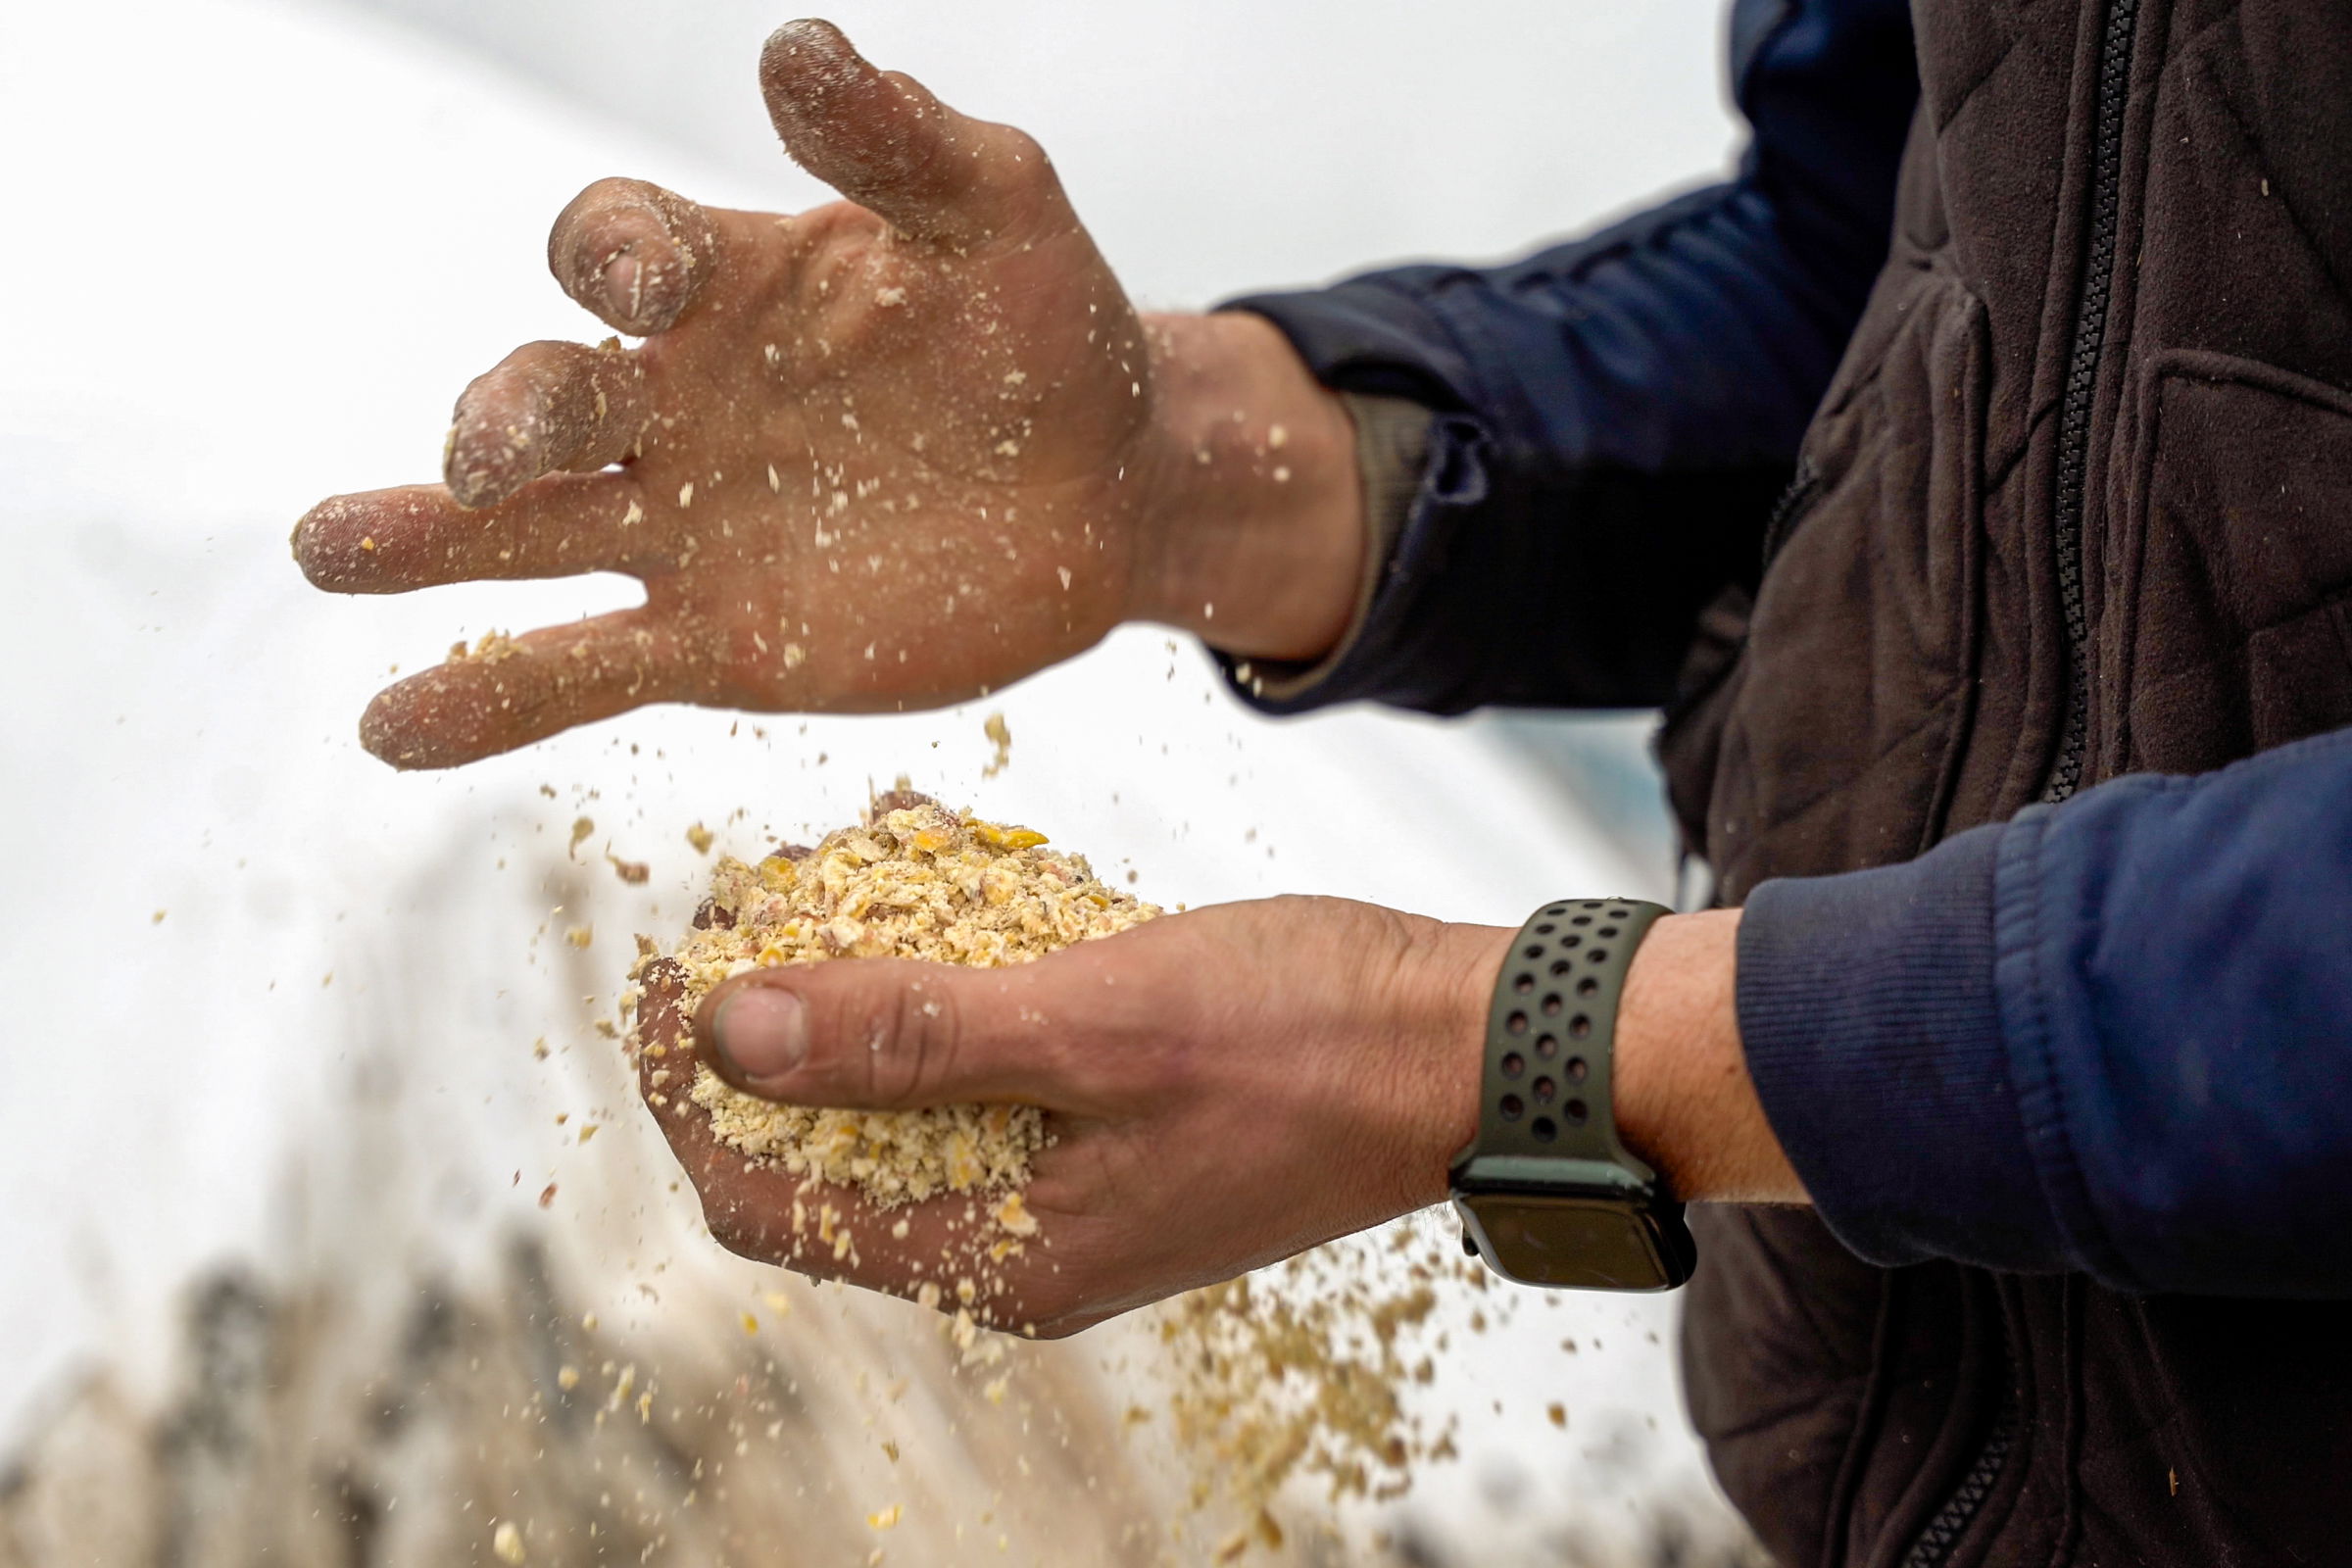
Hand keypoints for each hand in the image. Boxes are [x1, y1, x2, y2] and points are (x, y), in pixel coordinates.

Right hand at [294, 19, 1363, 767]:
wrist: (1105, 489)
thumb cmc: (1046, 333)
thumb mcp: (1001, 222)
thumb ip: (905, 148)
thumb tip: (795, 47)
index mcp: (731, 287)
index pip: (622, 250)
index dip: (619, 260)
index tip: (644, 288)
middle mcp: (678, 402)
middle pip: (549, 396)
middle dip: (507, 420)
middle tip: (488, 456)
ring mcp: (687, 527)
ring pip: (525, 533)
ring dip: (425, 540)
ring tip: (326, 550)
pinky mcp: (719, 644)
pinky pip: (586, 668)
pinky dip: (490, 695)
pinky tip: (394, 730)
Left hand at [636, 897, 1506, 1335]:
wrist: (1478, 1049)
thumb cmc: (1314, 1039)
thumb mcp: (1098, 1022)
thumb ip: (909, 1033)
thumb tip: (727, 1029)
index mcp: (1003, 1255)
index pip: (770, 1198)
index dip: (690, 1087)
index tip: (658, 967)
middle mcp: (1021, 1237)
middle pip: (828, 1135)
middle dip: (779, 1006)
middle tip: (757, 889)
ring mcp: (1069, 1179)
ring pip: (909, 1079)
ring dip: (869, 966)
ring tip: (850, 851)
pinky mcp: (1113, 1116)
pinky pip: (995, 1047)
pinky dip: (960, 960)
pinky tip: (952, 862)